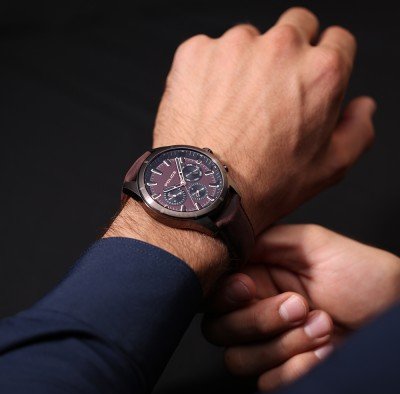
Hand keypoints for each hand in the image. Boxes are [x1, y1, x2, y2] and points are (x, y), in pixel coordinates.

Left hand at [153, 7, 375, 233]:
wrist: (201, 191)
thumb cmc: (262, 185)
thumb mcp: (328, 168)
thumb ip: (357, 130)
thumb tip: (362, 107)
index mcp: (321, 72)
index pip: (337, 40)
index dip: (324, 61)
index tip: (307, 78)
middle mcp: (281, 49)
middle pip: (296, 27)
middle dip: (290, 53)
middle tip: (271, 92)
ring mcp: (235, 46)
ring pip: (249, 39)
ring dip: (246, 63)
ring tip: (234, 107)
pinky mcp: (196, 52)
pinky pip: (210, 50)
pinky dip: (210, 71)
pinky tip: (209, 104)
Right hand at [203, 225, 399, 390]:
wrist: (392, 309)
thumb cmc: (359, 273)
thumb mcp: (311, 243)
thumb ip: (266, 240)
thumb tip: (228, 246)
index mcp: (256, 277)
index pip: (214, 294)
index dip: (224, 295)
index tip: (249, 288)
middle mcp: (256, 310)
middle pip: (219, 329)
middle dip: (260, 320)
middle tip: (299, 305)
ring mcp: (270, 342)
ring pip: (239, 358)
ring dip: (284, 344)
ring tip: (321, 324)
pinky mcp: (286, 369)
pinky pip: (268, 380)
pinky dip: (298, 367)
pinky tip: (326, 350)